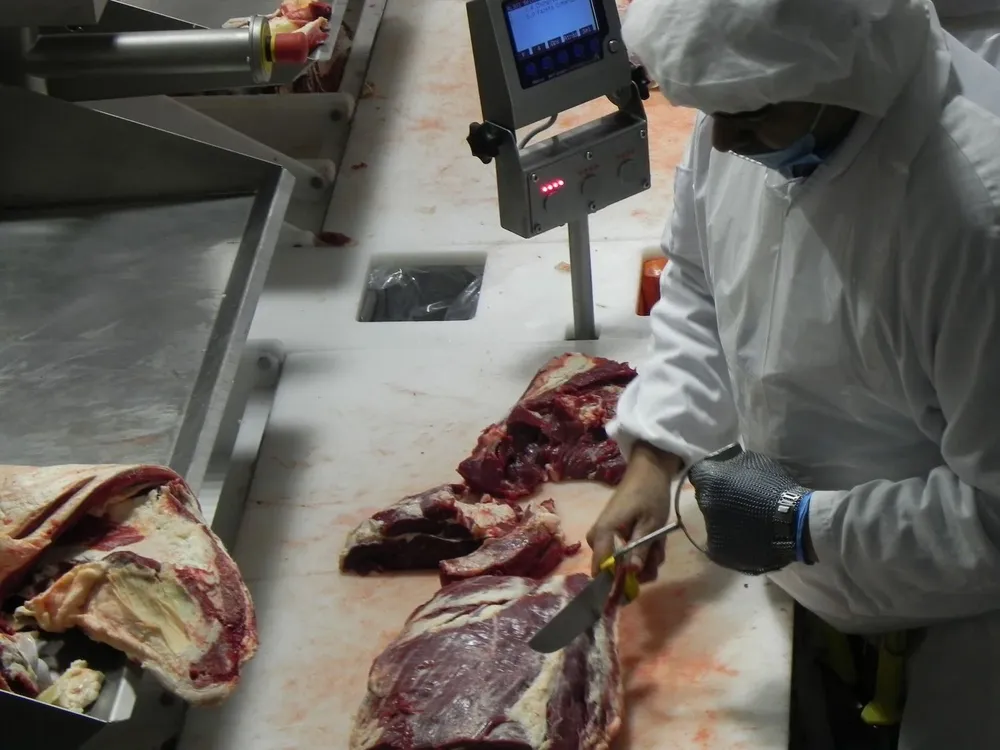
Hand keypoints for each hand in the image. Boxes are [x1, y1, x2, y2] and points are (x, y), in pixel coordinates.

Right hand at [587, 443, 679, 581]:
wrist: (648, 472)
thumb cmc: (649, 494)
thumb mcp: (651, 524)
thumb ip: (640, 550)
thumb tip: (631, 573)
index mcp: (603, 533)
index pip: (601, 568)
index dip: (616, 585)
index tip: (634, 591)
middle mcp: (598, 539)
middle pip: (616, 570)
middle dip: (642, 567)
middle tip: (657, 553)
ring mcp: (606, 538)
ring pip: (626, 564)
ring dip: (647, 558)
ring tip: (659, 542)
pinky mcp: (614, 537)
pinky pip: (629, 555)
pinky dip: (645, 551)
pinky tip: (655, 540)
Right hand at [688, 446, 813, 573]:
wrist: (794, 526)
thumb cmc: (751, 535)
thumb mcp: (719, 547)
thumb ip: (709, 533)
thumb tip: (711, 530)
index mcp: (708, 478)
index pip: (696, 476)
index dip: (701, 490)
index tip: (708, 504)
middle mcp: (728, 461)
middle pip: (717, 471)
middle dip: (722, 486)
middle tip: (730, 506)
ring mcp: (753, 459)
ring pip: (739, 471)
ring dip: (742, 484)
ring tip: (752, 505)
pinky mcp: (775, 464)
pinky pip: (759, 474)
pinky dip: (760, 485)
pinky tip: (767, 502)